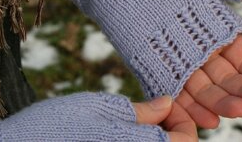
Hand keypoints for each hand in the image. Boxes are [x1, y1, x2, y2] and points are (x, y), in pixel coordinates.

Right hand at [0, 93, 193, 141]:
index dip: (183, 121)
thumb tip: (169, 103)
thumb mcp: (104, 108)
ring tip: (136, 121)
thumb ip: (142, 111)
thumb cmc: (58, 128)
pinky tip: (121, 132)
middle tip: (152, 113)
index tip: (166, 106)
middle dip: (170, 131)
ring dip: (154, 137)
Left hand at [166, 0, 241, 128]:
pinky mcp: (150, 65)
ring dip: (219, 102)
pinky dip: (187, 107)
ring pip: (202, 89)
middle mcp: (198, 48)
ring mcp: (174, 58)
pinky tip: (205, 119)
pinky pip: (172, 91)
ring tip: (238, 111)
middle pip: (226, 77)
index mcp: (216, 28)